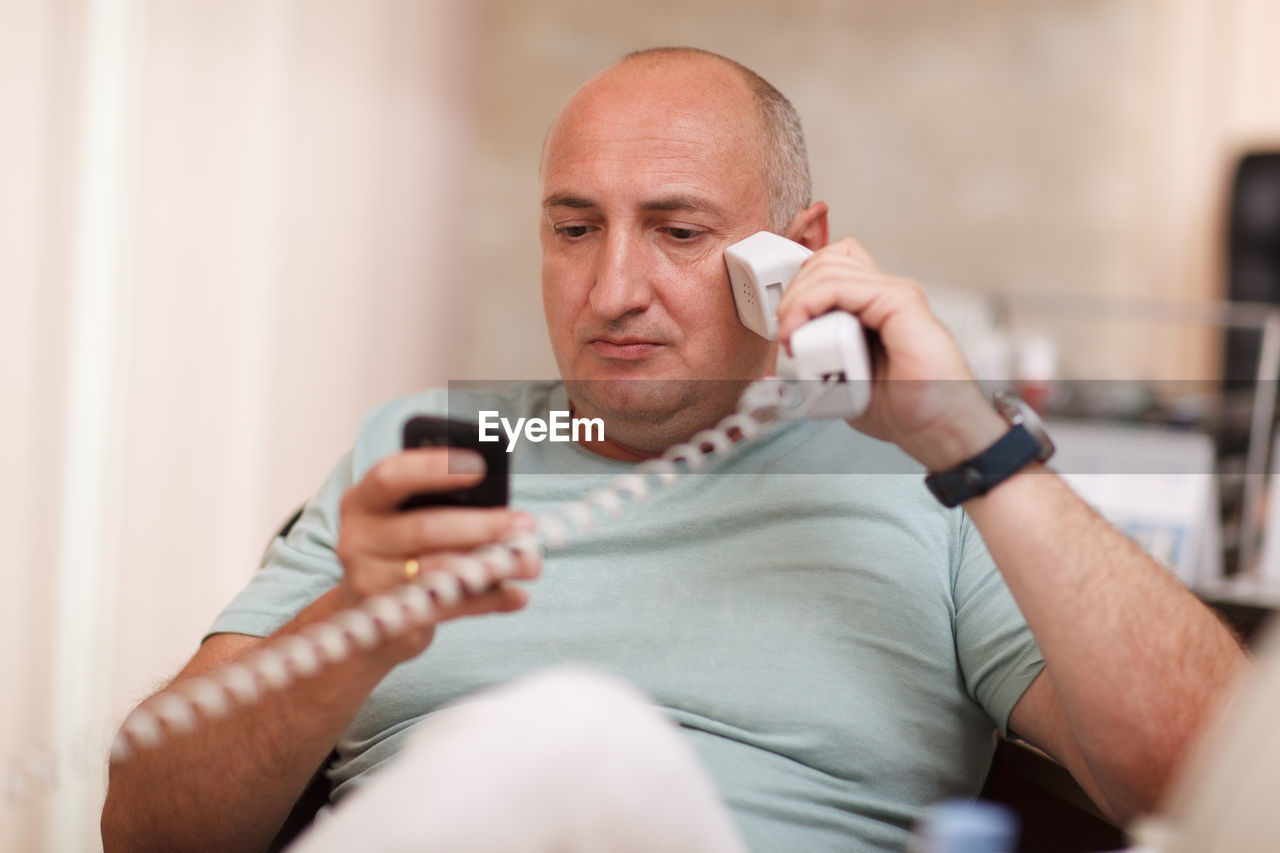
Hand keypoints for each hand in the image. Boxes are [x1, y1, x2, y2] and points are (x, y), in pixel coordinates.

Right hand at [334, 447, 539, 660]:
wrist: (367, 614)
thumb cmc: (401, 550)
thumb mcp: (407, 519)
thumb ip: (443, 507)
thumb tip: (506, 514)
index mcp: (362, 502)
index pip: (391, 477)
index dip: (433, 469)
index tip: (480, 467)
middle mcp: (358, 540)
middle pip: (426, 528)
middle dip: (482, 525)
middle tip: (525, 524)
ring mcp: (371, 583)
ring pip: (442, 570)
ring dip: (494, 564)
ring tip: (532, 561)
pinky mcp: (395, 618)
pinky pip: (451, 606)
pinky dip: (490, 600)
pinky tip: (517, 594)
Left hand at [775, 238, 1005, 470]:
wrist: (939, 430)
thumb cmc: (905, 409)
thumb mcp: (848, 377)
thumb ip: (826, 351)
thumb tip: (795, 340)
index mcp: (875, 307)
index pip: (829, 270)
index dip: (799, 292)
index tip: (785, 332)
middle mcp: (886, 294)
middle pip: (826, 260)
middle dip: (794, 292)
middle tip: (786, 333)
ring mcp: (896, 294)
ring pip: (829, 267)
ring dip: (798, 300)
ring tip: (793, 335)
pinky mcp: (901, 301)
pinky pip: (841, 285)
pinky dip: (810, 303)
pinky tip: (802, 330)